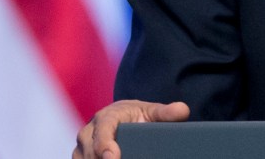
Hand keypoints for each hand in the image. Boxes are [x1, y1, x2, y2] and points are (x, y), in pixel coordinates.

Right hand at [73, 100, 189, 158]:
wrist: (122, 118)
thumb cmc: (137, 115)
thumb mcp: (151, 112)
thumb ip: (166, 113)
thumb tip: (183, 110)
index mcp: (106, 117)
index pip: (102, 132)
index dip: (105, 146)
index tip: (114, 157)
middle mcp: (88, 132)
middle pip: (90, 152)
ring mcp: (82, 148)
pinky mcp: (81, 158)